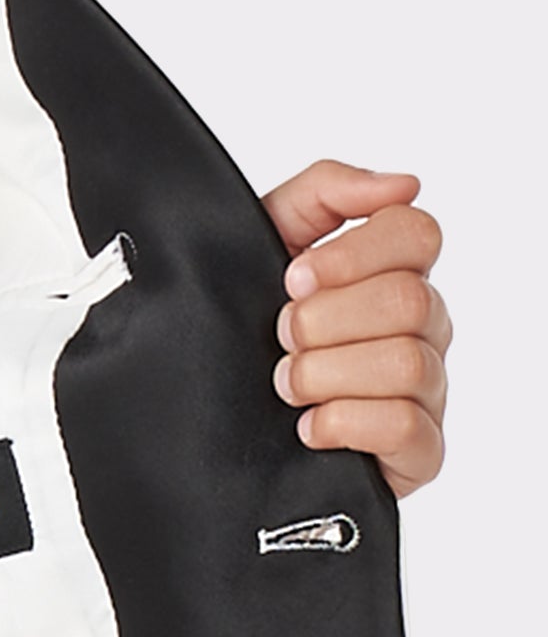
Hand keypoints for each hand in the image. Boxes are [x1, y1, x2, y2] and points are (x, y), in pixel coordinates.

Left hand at [263, 160, 449, 499]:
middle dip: (323, 320)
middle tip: (281, 336)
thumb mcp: (265, 240)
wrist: (207, 418)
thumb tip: (404, 184)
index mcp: (394, 272)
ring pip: (407, 363)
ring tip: (286, 384)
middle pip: (409, 299)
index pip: (417, 233)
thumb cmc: (245, 325)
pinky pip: (407, 426)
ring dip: (325, 373)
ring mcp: (429, 390)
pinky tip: (309, 427)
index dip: (350, 254)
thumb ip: (326, 192)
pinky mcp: (420, 451)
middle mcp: (424, 327)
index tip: (292, 278)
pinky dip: (344, 424)